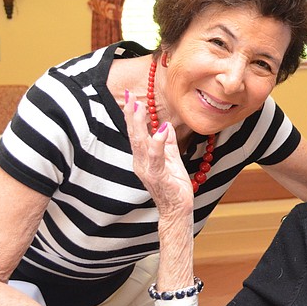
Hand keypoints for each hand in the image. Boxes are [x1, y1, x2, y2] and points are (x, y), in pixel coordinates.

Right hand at [122, 91, 192, 219]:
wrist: (177, 210)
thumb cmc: (174, 185)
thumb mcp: (171, 159)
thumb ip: (166, 143)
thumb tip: (165, 125)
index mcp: (143, 157)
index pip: (136, 133)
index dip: (132, 116)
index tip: (130, 97)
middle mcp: (141, 162)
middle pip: (134, 135)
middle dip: (131, 115)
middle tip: (129, 96)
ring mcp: (147, 170)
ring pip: (140, 143)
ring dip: (138, 124)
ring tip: (138, 106)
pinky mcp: (158, 176)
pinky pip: (156, 157)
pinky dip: (157, 143)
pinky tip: (160, 130)